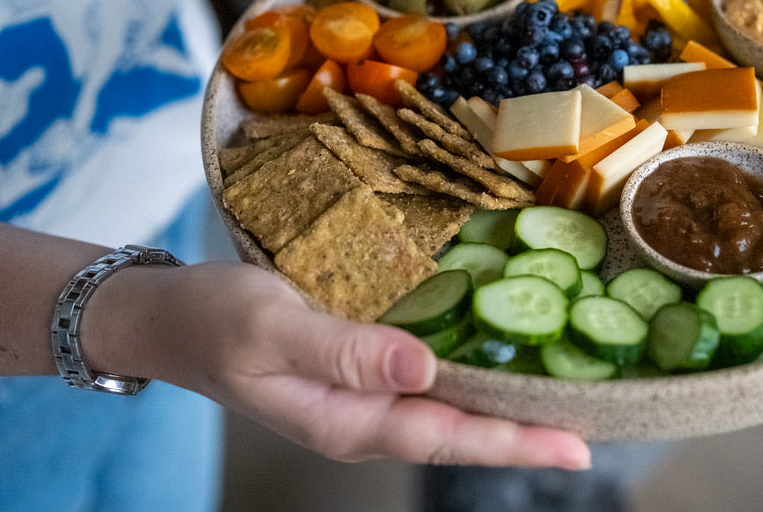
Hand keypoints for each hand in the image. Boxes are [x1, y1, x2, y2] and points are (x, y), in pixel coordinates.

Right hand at [85, 260, 589, 468]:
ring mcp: (361, 394)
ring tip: (564, 397)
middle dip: (525, 432)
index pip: (444, 435)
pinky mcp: (358, 367)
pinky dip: (467, 372)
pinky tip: (496, 356)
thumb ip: (344, 351)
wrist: (167, 316)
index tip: (575, 446)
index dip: (512, 442)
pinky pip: (424, 378)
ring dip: (503, 406)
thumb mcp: (270, 328)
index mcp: (345, 419)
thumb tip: (421, 367)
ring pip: (446, 407)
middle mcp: (362, 415)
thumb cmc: (212, 319)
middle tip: (594, 423)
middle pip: (459, 429)